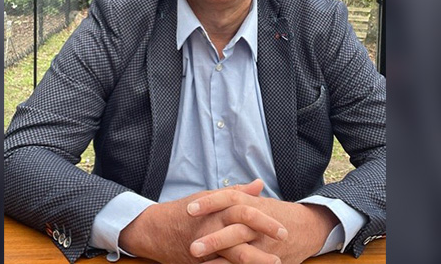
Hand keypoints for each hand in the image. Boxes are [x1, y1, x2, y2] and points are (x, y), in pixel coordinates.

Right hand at [118, 180, 286, 263]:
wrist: (157, 230)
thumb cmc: (186, 212)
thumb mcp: (210, 197)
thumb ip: (237, 193)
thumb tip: (259, 185)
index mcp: (218, 211)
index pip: (247, 214)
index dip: (266, 222)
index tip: (284, 231)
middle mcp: (213, 227)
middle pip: (243, 237)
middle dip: (264, 246)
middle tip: (282, 251)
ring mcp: (206, 247)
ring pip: (234, 256)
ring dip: (255, 262)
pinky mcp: (201, 262)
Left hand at [187, 189, 338, 263]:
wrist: (308, 229)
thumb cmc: (277, 214)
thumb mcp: (259, 202)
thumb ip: (240, 196)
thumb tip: (217, 191)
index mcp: (253, 206)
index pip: (229, 200)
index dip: (209, 203)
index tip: (188, 209)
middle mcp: (258, 226)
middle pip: (234, 231)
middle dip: (214, 240)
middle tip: (192, 247)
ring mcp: (265, 246)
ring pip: (242, 254)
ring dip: (220, 261)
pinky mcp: (269, 260)